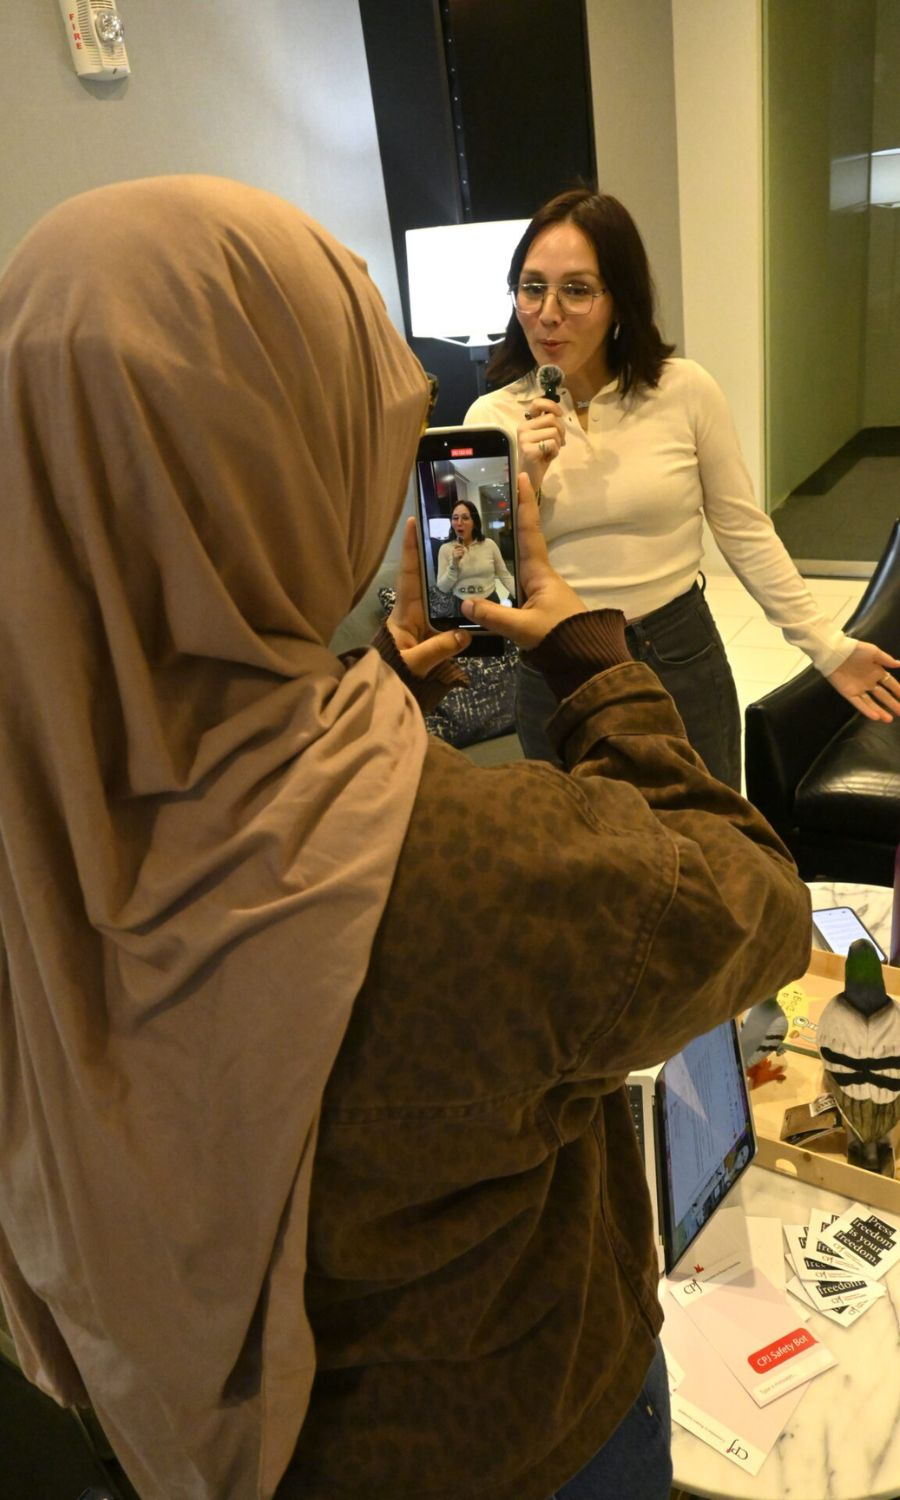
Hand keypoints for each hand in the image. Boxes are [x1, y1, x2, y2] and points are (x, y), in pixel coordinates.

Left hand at [387, 518, 469, 676]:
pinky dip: (463, 604)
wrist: (390, 693)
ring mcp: (425, 621)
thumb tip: (464, 635)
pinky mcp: (435, 634)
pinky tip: (481, 595)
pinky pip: (450, 614)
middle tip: (455, 531)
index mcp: (405, 611)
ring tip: (474, 556)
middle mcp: (415, 611)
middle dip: (437, 553)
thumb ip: (437, 649)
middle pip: (426, 576)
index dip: (410, 548)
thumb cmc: (395, 673)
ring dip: (455, 577)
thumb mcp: (414, 663)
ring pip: (441, 593)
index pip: (408, 573)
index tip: (414, 521)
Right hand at [461, 475, 585, 648]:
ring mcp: (535, 590)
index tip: (522, 476)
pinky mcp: (532, 606)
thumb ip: (493, 616)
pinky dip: (495, 576)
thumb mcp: (524, 628)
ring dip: (498, 548)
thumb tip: (464, 603)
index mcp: (539, 572)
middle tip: (488, 500)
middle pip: (520, 541)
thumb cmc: (560, 637)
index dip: (525, 503)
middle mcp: (538, 575)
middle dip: (506, 520)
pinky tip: (478, 578)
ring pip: (513, 563)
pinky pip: (510, 583)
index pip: (530, 530)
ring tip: (474, 534)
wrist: (584, 659)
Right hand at [517, 397, 565, 489]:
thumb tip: (560, 415)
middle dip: (561, 430)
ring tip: (551, 451)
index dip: (552, 406)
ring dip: (558, 442)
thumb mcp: (544, 436)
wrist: (529, 477)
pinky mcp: (529, 450)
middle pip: (551, 418)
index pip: (537, 403)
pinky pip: (552, 444)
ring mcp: (524, 439)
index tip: (559, 414)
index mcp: (526, 423)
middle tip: (559, 442)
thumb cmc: (539, 457)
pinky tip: (548, 457)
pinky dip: (555, 451)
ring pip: (554, 431)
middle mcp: (523, 428)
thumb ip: (549, 424)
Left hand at [826, 641, 899, 722]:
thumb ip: (886, 660)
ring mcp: (859, 689)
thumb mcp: (873, 652)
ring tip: (889, 719)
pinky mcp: (848, 693)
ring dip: (880, 711)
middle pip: (883, 696)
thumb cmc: (855, 650)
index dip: (898, 690)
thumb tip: (899, 664)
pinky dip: (867, 710)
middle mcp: (869, 682)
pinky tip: (875, 717)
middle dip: (893, 704)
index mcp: (876, 671)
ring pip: (871, 703)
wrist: (835, 652)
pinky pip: (859, 703)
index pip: (890, 684)